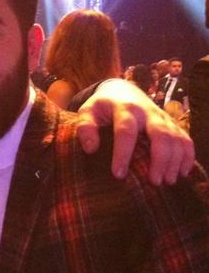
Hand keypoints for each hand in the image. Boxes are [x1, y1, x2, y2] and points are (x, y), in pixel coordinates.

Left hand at [76, 79, 194, 184]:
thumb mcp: (88, 111)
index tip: (118, 174)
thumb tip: (90, 149)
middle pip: (160, 134)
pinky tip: (182, 173)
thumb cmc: (103, 106)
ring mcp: (162, 117)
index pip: (126, 131)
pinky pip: (185, 138)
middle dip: (159, 159)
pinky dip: (187, 156)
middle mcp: (147, 112)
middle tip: (154, 182)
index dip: (122, 154)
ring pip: (175, 137)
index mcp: (124, 109)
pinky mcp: (172, 123)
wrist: (122, 90)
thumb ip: (85, 127)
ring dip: (175, 160)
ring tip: (167, 181)